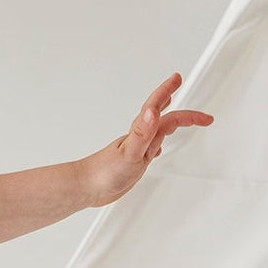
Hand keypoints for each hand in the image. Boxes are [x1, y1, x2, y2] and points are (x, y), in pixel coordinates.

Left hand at [80, 72, 212, 207]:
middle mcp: (138, 137)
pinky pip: (149, 147)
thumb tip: (153, 112)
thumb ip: (142, 133)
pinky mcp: (133, 161)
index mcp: (138, 132)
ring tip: (178, 115)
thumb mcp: (129, 152)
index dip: (168, 91)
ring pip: (156, 129)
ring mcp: (136, 148)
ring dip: (168, 120)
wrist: (87, 188)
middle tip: (180, 85)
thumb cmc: (104, 172)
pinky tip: (157, 148)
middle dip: (170, 98)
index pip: (157, 107)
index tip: (178, 79)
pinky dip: (157, 143)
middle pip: (159, 113)